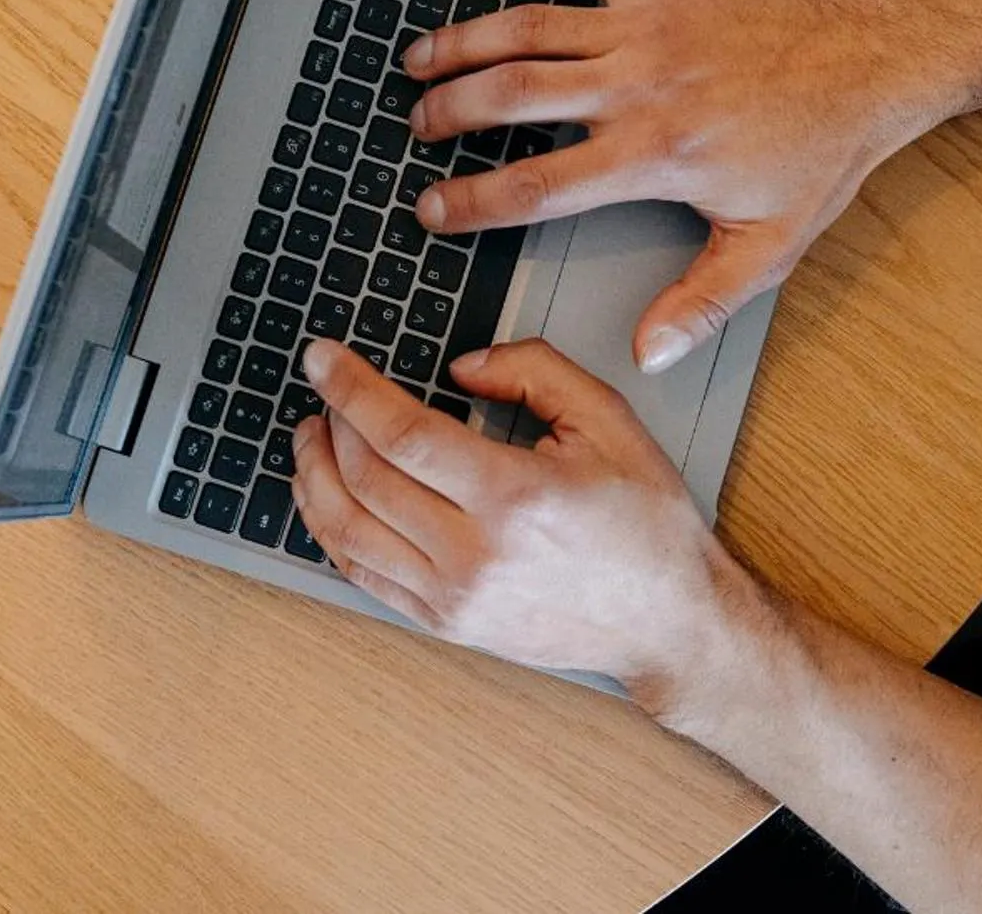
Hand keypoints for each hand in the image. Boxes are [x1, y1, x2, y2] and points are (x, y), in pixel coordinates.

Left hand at [289, 337, 762, 706]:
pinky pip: (362, 574)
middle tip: (323, 387)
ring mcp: (454, 599)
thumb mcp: (607, 420)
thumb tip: (459, 367)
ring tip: (312, 436)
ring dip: (314, 475)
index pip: (402, 433)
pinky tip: (327, 495)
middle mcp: (475, 555)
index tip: (322, 357)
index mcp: (515, 497)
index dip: (350, 388)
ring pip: (348, 531)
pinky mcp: (445, 624)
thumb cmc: (644, 524)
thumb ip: (533, 371)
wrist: (669, 624)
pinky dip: (330, 529)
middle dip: (331, 421)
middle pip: (365, 477)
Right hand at [402, 0, 948, 371]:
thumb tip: (650, 354)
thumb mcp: (769, 245)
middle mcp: (637, 85)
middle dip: (449, 112)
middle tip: (417, 128)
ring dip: (465, 40)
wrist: (870, 63)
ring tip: (421, 59)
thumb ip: (702, 302)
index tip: (433, 210)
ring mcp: (644, 26)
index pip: (538, 184)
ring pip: (529, 26)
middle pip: (513, 94)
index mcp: (654, 154)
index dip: (473, 201)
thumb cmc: (820, 150)